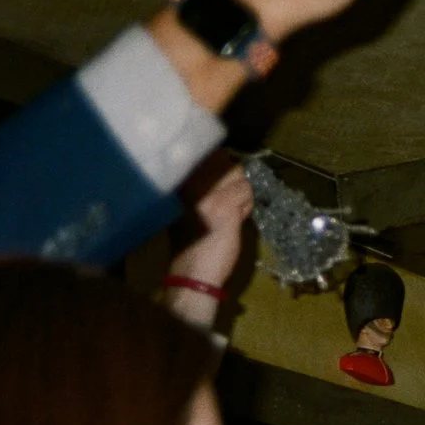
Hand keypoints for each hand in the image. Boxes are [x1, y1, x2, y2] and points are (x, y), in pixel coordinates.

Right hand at [169, 153, 254, 285]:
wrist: (192, 271)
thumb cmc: (190, 243)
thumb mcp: (188, 207)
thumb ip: (200, 186)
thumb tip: (224, 167)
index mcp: (178, 181)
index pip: (207, 153)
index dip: (221, 162)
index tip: (223, 177)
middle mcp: (190, 182)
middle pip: (224, 160)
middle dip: (233, 179)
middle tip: (228, 201)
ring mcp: (208, 192)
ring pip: (239, 176)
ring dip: (242, 194)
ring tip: (231, 213)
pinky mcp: (225, 206)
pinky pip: (246, 192)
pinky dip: (247, 205)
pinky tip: (236, 219)